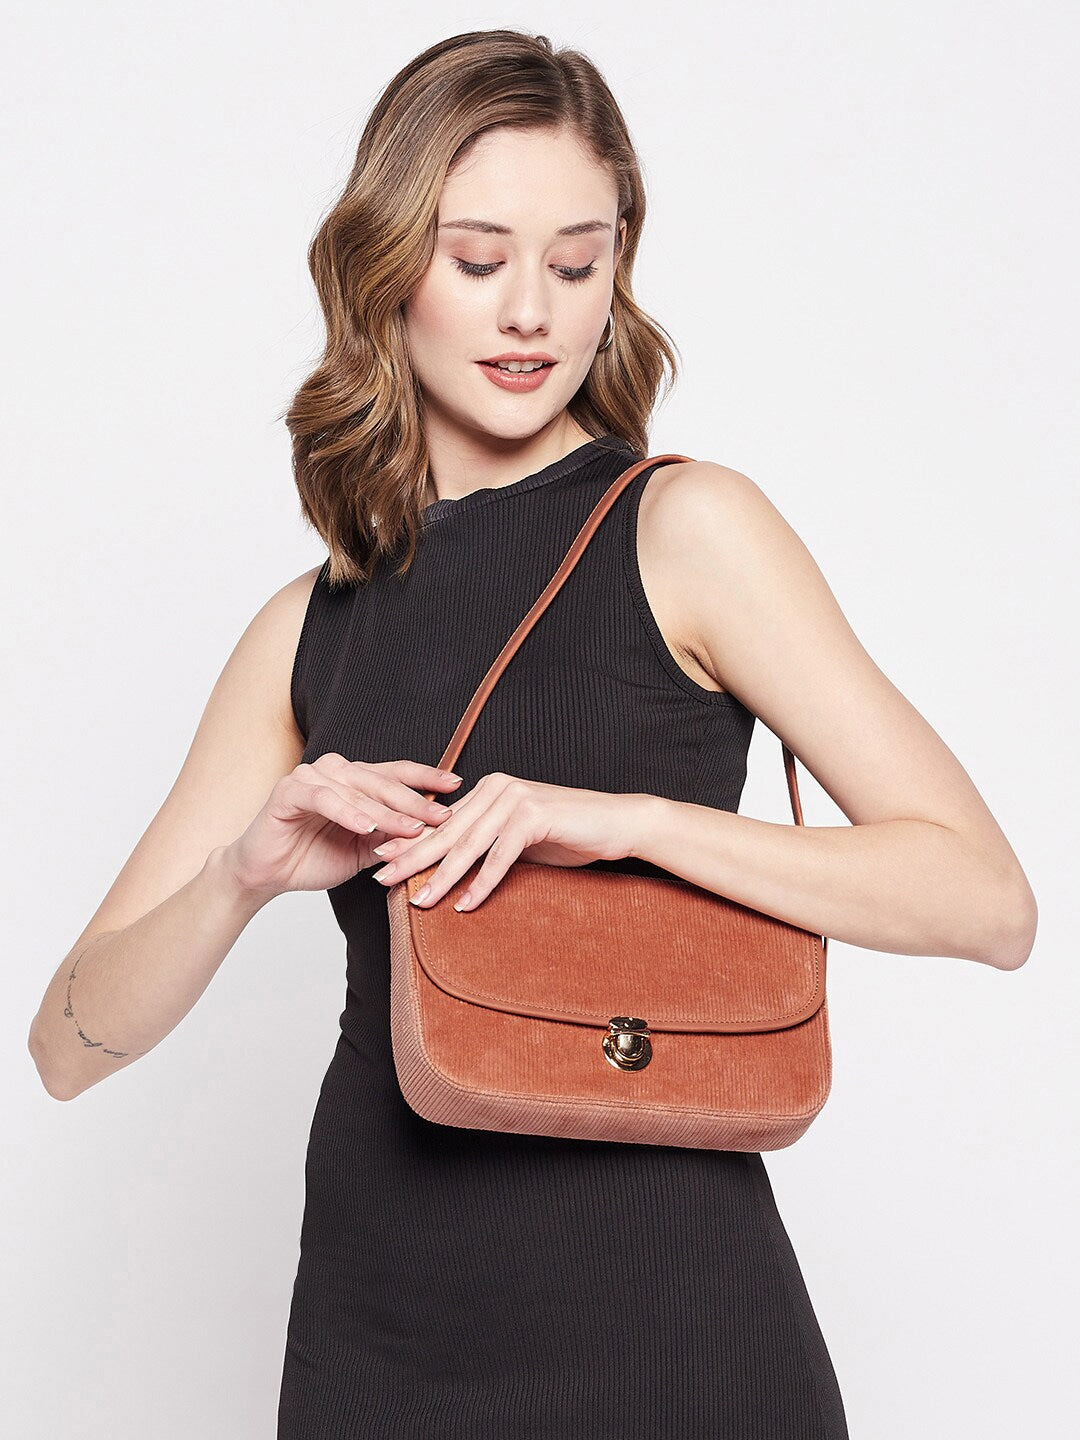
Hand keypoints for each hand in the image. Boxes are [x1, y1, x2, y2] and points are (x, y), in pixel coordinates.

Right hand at [221, 754, 461, 903]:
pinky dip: (347, 812)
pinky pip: (324, 798)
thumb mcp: (364, 851)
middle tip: (441, 816)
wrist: (266, 873)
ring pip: (358, 790)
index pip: (397, 773)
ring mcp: (311, 777)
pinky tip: (367, 827)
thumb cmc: (313, 857)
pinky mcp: (289, 791)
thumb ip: (392, 838)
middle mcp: (335, 770)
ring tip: (412, 828)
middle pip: (383, 781)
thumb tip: (434, 835)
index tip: (457, 786)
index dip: (427, 778)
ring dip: (386, 810)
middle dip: (415, 801)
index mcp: (355, 780)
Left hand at [369, 771, 640, 910]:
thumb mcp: (519, 837)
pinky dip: (481, 883)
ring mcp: (515, 799)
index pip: (442, 822)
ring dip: (441, 877)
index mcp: (489, 789)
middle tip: (381, 878)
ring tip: (418, 900)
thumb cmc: (571, 832)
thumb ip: (487, 842)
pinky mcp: (534, 816)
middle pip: (447, 832)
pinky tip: (464, 905)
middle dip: (412, 858)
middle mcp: (497, 788)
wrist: (618, 823)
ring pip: (468, 846)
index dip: (410, 843)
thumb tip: (452, 866)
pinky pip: (500, 856)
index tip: (382, 862)